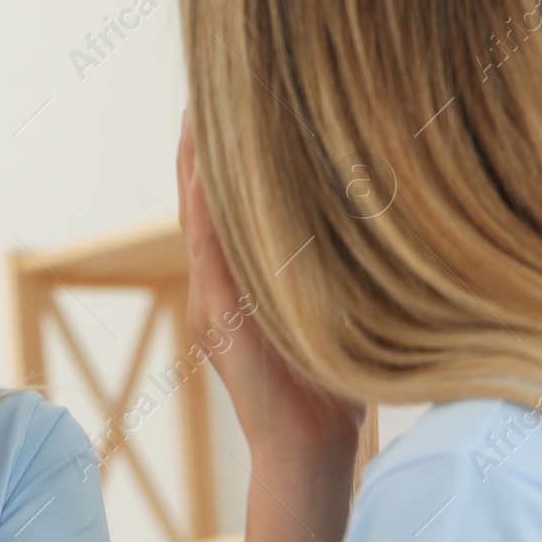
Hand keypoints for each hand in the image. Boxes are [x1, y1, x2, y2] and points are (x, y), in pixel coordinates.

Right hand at [177, 106, 364, 461]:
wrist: (306, 444)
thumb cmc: (327, 387)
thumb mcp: (321, 316)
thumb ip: (313, 278)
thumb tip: (345, 230)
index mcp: (235, 290)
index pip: (219, 215)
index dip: (214, 166)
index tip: (216, 114)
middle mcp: (214, 290)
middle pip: (198, 207)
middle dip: (197, 152)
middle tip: (197, 98)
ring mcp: (211, 301)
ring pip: (197, 218)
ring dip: (196, 167)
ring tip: (195, 116)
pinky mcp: (218, 314)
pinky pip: (208, 248)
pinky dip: (206, 207)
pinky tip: (208, 170)